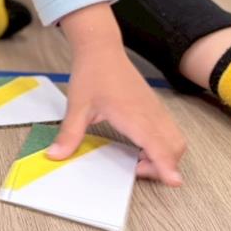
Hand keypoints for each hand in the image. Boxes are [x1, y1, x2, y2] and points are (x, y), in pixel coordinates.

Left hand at [51, 3, 186, 185]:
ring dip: (165, 155)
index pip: (158, 146)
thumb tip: (55, 156)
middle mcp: (150, 114)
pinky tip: (140, 144)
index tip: (174, 183)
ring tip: (138, 159)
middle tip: (136, 169)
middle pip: (175, 147)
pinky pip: (168, 129)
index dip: (167, 166)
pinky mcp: (153, 105)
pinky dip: (163, 144)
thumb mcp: (77, 106)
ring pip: (175, 138)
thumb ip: (69, 134)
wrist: (101, 47)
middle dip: (163, 166)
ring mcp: (155, 108)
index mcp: (134, 116)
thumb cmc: (91, 74)